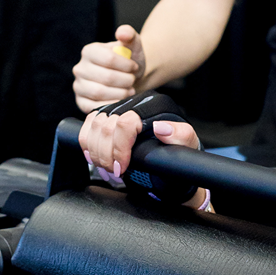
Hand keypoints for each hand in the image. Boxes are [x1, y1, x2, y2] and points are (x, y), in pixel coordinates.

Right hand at [73, 25, 145, 112]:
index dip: (126, 65)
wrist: (129, 78)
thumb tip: (123, 32)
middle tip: (133, 81)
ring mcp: (79, 86)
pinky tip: (121, 101)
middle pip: (106, 78)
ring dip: (121, 94)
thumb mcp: (132, 46)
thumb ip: (129, 35)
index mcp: (89, 51)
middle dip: (126, 81)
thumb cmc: (129, 61)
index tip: (134, 67)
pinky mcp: (81, 102)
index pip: (109, 59)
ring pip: (100, 93)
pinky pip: (94, 107)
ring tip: (129, 90)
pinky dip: (111, 105)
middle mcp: (80, 68)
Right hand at [78, 91, 202, 204]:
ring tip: (106, 168)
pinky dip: (87, 142)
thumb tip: (161, 128)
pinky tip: (94, 156)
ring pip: (94, 124)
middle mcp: (136, 102)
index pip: (126, 122)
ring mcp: (121, 106)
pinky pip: (89, 123)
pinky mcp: (110, 114)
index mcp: (155, 105)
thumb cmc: (180, 148)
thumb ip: (180, 135)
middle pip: (106, 124)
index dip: (119, 148)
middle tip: (113, 172)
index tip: (120, 167)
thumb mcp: (187, 144)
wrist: (173, 153)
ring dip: (95, 151)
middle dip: (106, 154)